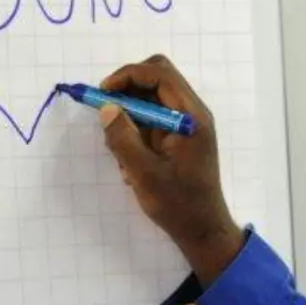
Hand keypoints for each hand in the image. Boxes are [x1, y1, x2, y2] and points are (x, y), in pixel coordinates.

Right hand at [99, 55, 244, 284]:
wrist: (202, 230)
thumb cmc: (178, 204)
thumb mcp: (144, 173)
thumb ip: (123, 138)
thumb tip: (107, 108)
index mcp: (191, 117)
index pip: (160, 74)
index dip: (128, 75)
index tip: (103, 93)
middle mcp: (192, 114)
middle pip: (156, 80)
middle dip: (127, 92)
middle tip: (106, 113)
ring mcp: (186, 125)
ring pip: (151, 102)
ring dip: (129, 119)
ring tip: (121, 154)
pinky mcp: (179, 138)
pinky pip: (152, 123)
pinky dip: (136, 135)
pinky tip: (131, 165)